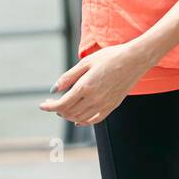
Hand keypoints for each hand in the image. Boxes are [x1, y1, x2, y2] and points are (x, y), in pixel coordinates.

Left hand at [39, 41, 153, 126]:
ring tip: (64, 109)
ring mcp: (104, 104)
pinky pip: (94, 119)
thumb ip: (69, 76)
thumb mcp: (87, 61)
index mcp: (85, 86)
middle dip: (58, 110)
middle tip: (53, 103)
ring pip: (80, 118)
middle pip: (69, 113)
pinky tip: (79, 120)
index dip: (49, 107)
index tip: (42, 105)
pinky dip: (83, 122)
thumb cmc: (111, 56)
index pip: (62, 104)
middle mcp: (94, 98)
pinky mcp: (112, 105)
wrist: (135, 59)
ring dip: (69, 116)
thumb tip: (53, 89)